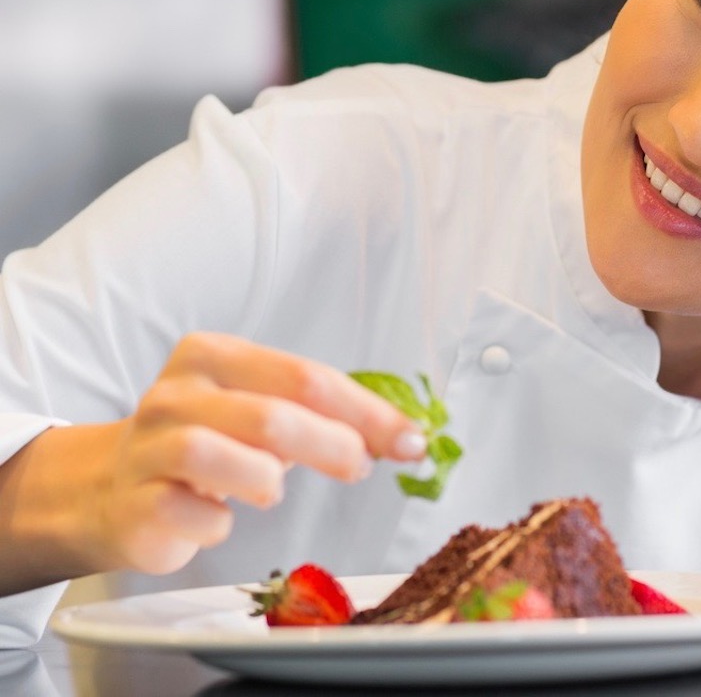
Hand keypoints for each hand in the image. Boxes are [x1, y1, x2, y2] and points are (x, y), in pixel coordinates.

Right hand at [89, 332, 427, 575]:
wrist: (111, 490)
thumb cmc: (208, 442)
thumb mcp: (259, 410)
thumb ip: (321, 413)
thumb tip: (403, 436)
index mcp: (213, 355)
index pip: (307, 377)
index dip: (367, 412)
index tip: (410, 440)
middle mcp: (176, 393)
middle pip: (275, 416)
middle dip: (334, 445)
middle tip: (359, 467)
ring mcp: (149, 446)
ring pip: (230, 459)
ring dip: (268, 482)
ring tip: (271, 490)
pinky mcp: (136, 502)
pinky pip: (197, 515)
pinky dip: (220, 523)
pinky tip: (217, 516)